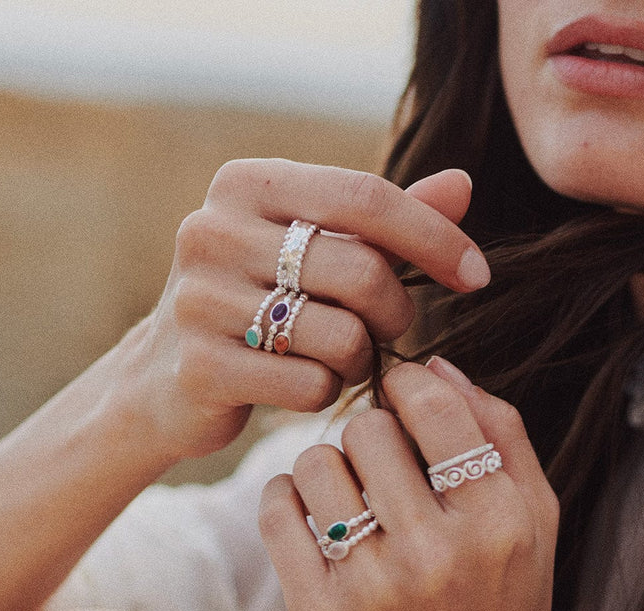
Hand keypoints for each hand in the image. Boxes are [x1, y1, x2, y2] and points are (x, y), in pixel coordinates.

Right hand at [121, 159, 489, 460]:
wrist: (167, 374)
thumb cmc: (257, 301)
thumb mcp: (312, 249)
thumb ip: (383, 223)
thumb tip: (463, 185)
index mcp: (246, 184)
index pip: (366, 196)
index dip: (434, 238)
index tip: (477, 276)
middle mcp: (213, 230)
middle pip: (362, 272)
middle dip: (395, 312)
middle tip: (383, 328)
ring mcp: (200, 300)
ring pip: (343, 336)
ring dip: (359, 358)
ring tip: (336, 357)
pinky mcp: (201, 366)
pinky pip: (310, 386)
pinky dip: (325, 392)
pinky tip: (301, 385)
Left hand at [259, 359, 559, 610]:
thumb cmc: (502, 610)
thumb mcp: (535, 520)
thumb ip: (501, 432)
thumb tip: (438, 362)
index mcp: (499, 522)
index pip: (434, 407)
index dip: (408, 383)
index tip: (399, 393)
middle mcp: (438, 554)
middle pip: (367, 428)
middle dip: (369, 431)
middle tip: (377, 458)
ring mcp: (374, 587)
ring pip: (315, 461)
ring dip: (326, 463)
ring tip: (348, 491)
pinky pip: (277, 510)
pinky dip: (286, 496)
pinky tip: (311, 512)